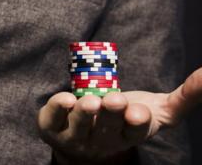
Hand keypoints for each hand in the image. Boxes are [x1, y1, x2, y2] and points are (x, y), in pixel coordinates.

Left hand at [37, 68, 201, 164]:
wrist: (85, 140)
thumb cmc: (124, 120)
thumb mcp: (157, 110)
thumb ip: (185, 97)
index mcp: (129, 135)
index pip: (135, 132)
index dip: (136, 122)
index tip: (139, 112)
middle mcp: (102, 140)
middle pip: (107, 128)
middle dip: (111, 113)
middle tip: (113, 100)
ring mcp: (75, 136)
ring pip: (79, 126)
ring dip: (84, 113)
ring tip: (90, 101)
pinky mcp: (52, 127)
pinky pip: (52, 118)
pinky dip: (57, 108)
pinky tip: (65, 98)